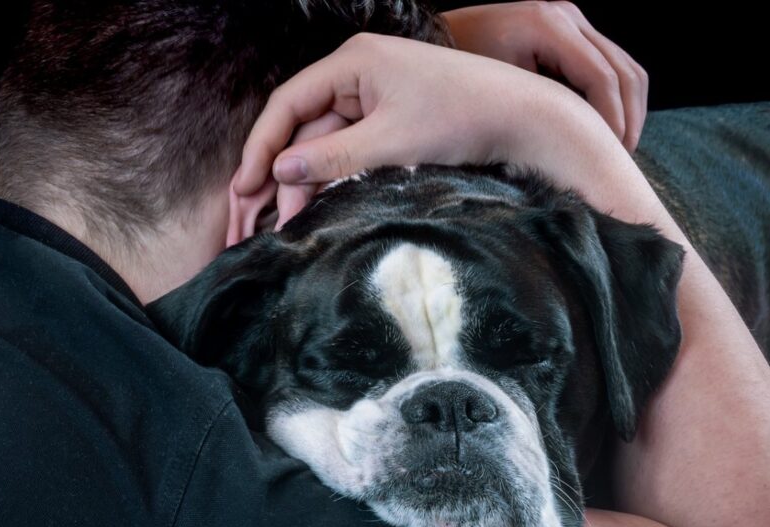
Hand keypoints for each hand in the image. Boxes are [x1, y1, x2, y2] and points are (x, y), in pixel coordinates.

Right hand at [231, 32, 616, 232]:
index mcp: (353, 61)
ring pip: (328, 139)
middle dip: (285, 172)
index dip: (262, 146)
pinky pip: (354, 144)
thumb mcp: (390, 144)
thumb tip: (279, 172)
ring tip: (294, 221)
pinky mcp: (395, 115)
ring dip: (312, 179)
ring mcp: (378, 93)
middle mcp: (359, 70)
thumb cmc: (462, 118)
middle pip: (305, 124)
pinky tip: (326, 204)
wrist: (525, 118)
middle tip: (268, 217)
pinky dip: (339, 173)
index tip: (245, 186)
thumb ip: (330, 158)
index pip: (288, 103)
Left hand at [442, 1, 647, 151]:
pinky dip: (617, 100)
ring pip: (627, 68)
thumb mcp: (496, 93)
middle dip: (629, 119)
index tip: (610, 158)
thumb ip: (538, 111)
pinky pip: (611, 66)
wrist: (438, 42)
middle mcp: (567, 16)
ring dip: (630, 111)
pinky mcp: (572, 33)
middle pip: (625, 70)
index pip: (602, 77)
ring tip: (617, 150)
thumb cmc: (457, 72)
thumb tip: (579, 146)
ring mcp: (572, 21)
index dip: (613, 121)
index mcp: (548, 26)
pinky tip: (606, 131)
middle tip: (620, 160)